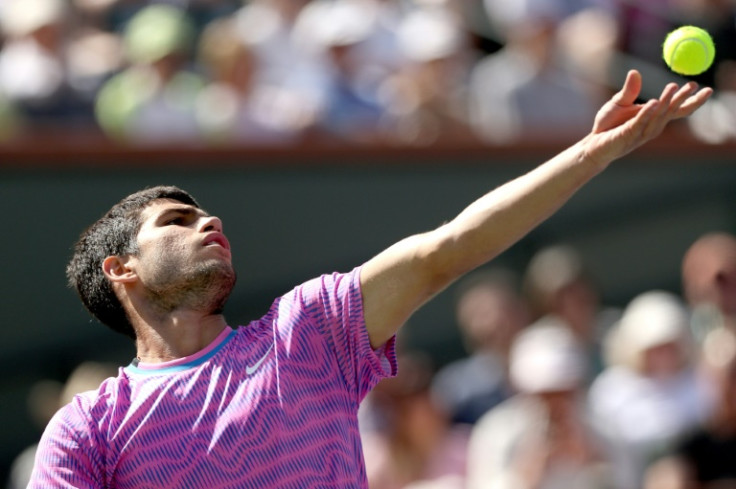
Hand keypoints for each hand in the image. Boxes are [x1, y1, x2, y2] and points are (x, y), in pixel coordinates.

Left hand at [584, 70, 712, 166]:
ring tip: (672, 87)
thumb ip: (630, 90)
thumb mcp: (619, 103)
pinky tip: (654, 102)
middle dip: (682, 99)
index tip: (705, 89)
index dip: (691, 101)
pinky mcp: (627, 136)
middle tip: (693, 85)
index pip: (677, 110)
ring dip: (666, 102)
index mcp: (653, 118)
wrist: (593, 144)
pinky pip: (639, 123)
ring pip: (658, 116)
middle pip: (671, 112)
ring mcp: (641, 133)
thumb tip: (635, 71)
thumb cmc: (608, 125)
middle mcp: (651, 126)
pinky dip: (647, 113)